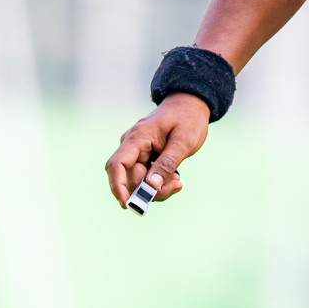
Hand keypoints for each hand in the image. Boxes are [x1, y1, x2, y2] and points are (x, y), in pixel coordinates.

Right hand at [105, 93, 210, 207]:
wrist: (191, 104)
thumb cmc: (188, 119)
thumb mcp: (184, 141)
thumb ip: (168, 163)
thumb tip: (151, 186)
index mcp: (138, 137)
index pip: (117, 164)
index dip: (117, 186)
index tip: (127, 203)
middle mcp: (132, 145)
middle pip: (130, 178)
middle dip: (150, 191)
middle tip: (176, 186)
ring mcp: (137, 151)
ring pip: (138, 181)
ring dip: (157, 188)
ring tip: (178, 180)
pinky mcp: (143, 157)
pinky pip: (145, 177)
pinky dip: (158, 182)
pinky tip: (174, 177)